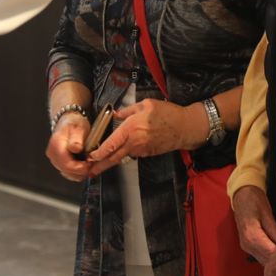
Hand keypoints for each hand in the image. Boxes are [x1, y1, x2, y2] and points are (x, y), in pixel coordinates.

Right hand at [45, 112, 90, 182]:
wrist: (69, 122)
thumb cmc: (74, 124)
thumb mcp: (79, 127)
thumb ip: (77, 139)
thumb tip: (76, 148)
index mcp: (56, 145)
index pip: (67, 164)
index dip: (80, 167)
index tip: (90, 163)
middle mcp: (52, 154)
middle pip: (67, 171)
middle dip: (81, 170)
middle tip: (91, 163)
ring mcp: (54, 159)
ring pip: (68, 174)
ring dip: (80, 172)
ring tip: (88, 162)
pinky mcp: (58, 163)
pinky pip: (68, 173)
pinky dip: (77, 171)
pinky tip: (83, 164)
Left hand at [86, 98, 200, 176]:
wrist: (185, 127)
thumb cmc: (168, 113)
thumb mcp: (146, 104)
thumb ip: (128, 110)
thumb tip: (116, 113)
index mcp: (132, 128)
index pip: (111, 143)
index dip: (99, 152)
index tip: (91, 157)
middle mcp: (135, 141)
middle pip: (114, 157)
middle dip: (101, 165)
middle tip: (90, 172)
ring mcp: (142, 150)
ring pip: (123, 157)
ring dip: (111, 160)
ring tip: (99, 165)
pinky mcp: (148, 153)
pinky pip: (133, 154)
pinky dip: (125, 155)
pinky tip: (120, 153)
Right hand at [232, 185, 275, 264]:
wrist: (241, 195)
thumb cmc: (254, 200)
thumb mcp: (267, 213)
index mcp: (251, 236)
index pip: (271, 254)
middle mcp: (247, 245)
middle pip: (268, 261)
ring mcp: (247, 247)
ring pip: (265, 261)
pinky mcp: (248, 246)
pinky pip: (262, 256)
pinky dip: (272, 256)